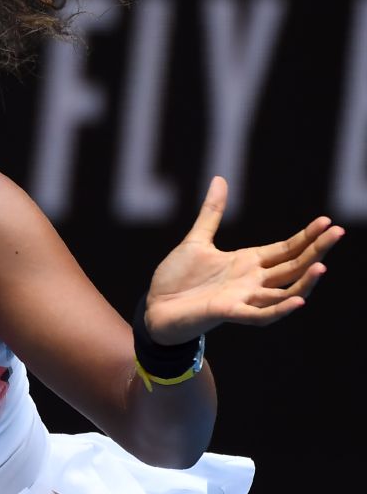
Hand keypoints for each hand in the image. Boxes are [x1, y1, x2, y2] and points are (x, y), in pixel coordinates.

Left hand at [144, 175, 344, 344]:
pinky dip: (279, 308)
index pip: (285, 249)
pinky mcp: (228, 312)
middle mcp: (251, 281)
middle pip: (292, 267)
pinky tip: (298, 300)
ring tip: (323, 266)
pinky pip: (259, 314)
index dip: (306, 237)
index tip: (326, 222)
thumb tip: (219, 179)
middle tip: (338, 233)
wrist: (155, 306)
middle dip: (316, 251)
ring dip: (304, 282)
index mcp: (247, 262)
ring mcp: (242, 298)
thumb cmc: (178, 278)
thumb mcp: (197, 240)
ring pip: (283, 292)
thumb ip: (212, 213)